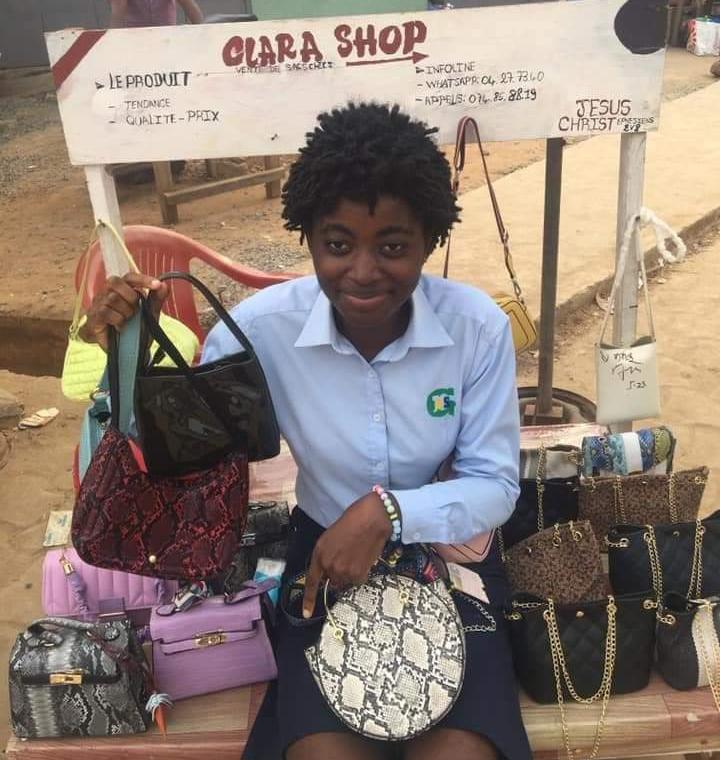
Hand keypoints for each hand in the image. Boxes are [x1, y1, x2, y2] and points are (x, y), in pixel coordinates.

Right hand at [80, 272, 168, 349]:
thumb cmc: (136, 328)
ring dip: (126, 311)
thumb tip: (164, 286)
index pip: (130, 277)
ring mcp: (98, 304)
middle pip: (116, 282)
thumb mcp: (150, 314)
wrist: (126, 350)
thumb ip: (156, 300)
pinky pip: (105, 312)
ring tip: (128, 320)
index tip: (157, 285)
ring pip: (112, 298)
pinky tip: (120, 326)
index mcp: (122, 289)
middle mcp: (107, 293)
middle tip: (136, 309)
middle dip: (131, 296)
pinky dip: (118, 320)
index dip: (143, 279)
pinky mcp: (94, 317)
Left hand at [302, 492, 391, 618]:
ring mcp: (343, 572)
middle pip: (332, 581)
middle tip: (348, 556)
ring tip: (357, 554)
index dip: (309, 599)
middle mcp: (329, 566)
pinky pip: (357, 581)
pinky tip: (364, 558)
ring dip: (350, 573)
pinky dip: (361, 573)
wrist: (372, 519)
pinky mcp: (358, 575)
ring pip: (345, 581)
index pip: (311, 581)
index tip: (307, 613)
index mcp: (319, 553)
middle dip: (338, 573)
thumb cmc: (352, 521)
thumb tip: (330, 569)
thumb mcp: (331, 536)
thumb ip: (327, 555)